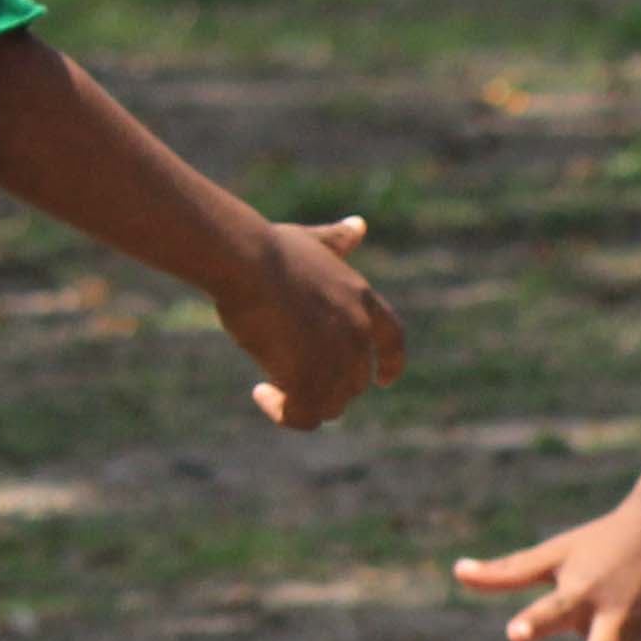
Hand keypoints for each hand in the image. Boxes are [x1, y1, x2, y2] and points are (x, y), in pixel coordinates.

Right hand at [212, 216, 409, 427]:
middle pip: (354, 381)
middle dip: (327, 386)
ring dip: (302, 402)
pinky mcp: (309, 376)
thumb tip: (359, 225)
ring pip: (331, 403)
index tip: (384, 380)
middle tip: (289, 379)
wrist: (246, 260)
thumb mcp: (311, 242)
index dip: (391, 363)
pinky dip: (285, 414)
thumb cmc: (268, 250)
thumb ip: (337, 241)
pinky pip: (304, 415)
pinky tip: (262, 395)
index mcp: (363, 301)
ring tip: (272, 391)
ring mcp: (337, 357)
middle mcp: (358, 332)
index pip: (394, 340)